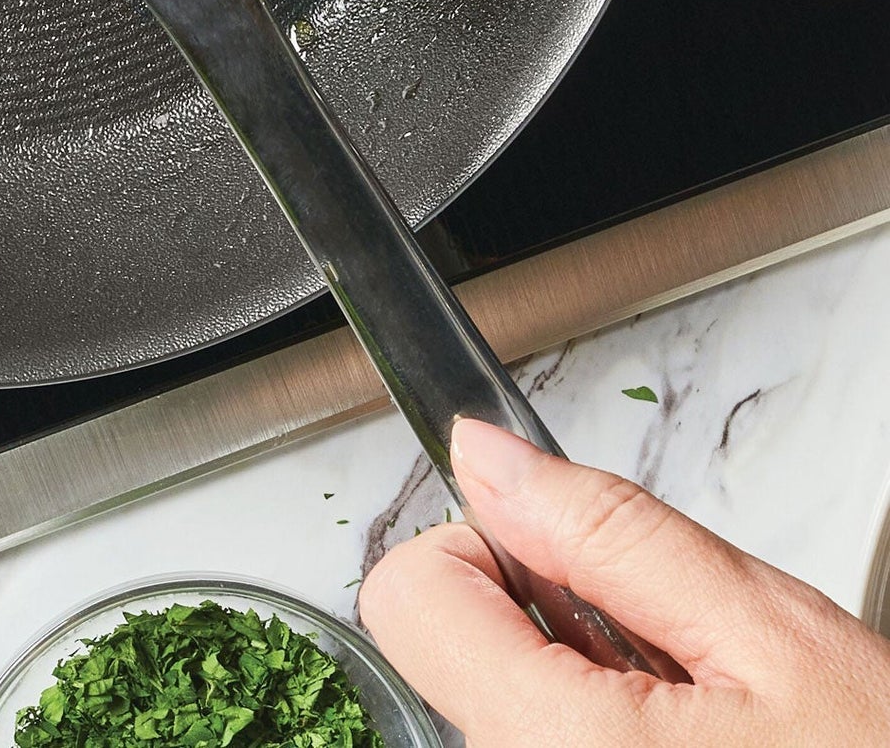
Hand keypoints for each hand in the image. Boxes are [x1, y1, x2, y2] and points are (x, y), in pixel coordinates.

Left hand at [359, 416, 889, 743]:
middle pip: (456, 647)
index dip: (486, 547)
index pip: (408, 598)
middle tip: (667, 655)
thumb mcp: (767, 632)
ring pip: (499, 699)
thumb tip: (486, 457)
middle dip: (551, 619)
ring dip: (580, 682)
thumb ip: (609, 533)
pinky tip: (683, 742)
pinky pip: (536, 745)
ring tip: (694, 713)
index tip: (567, 561)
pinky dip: (595, 730)